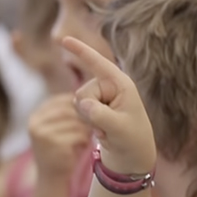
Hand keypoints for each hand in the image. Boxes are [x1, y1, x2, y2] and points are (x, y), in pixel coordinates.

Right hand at [28, 93, 91, 179]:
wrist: (52, 178)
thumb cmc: (61, 151)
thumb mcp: (59, 129)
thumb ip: (67, 114)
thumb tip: (89, 96)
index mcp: (37, 115)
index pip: (63, 100)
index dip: (81, 105)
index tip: (93, 112)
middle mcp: (36, 122)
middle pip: (70, 110)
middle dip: (86, 116)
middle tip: (97, 124)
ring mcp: (43, 133)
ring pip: (76, 122)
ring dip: (87, 129)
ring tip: (90, 136)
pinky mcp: (54, 144)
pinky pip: (79, 135)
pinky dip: (86, 140)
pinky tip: (86, 146)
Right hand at [62, 37, 156, 174]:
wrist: (132, 158)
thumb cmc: (132, 142)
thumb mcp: (119, 129)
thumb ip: (100, 114)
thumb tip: (81, 103)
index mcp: (122, 85)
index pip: (99, 64)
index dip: (81, 51)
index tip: (63, 38)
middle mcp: (111, 87)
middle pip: (82, 91)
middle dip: (90, 111)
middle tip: (109, 127)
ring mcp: (102, 97)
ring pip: (77, 102)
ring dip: (89, 119)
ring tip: (108, 129)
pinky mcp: (95, 107)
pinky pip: (78, 111)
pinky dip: (88, 123)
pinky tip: (103, 131)